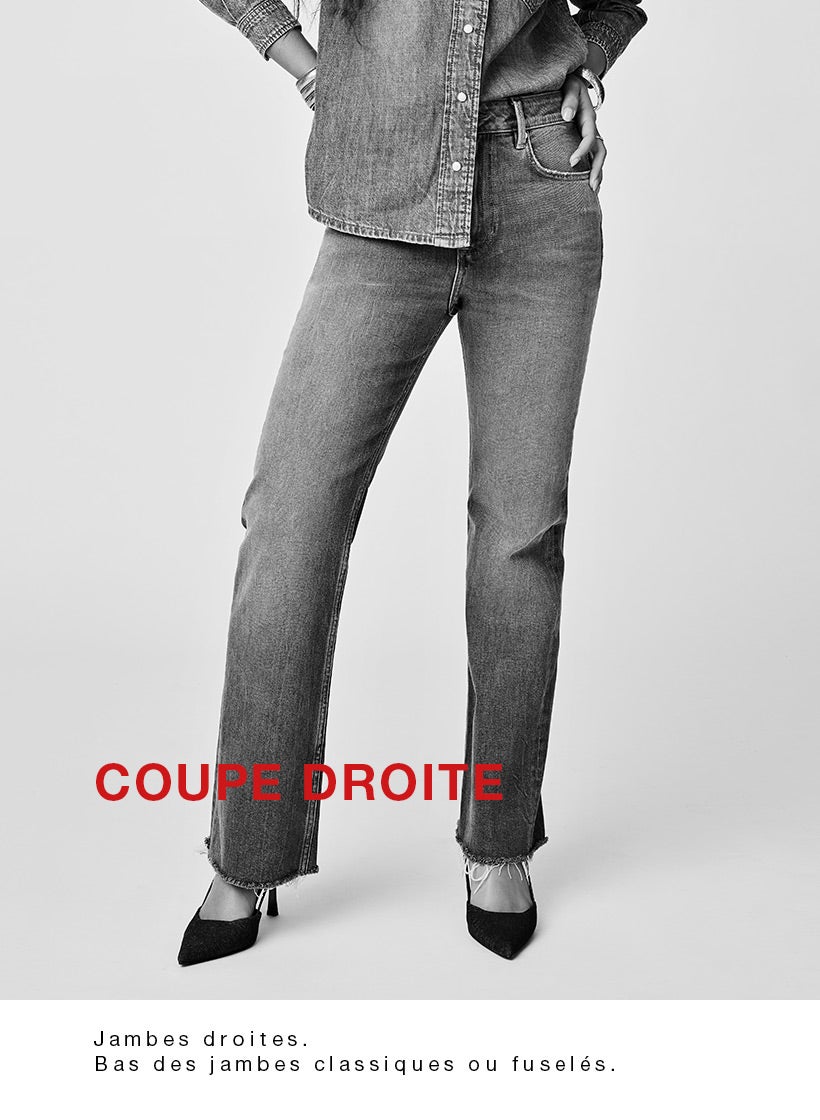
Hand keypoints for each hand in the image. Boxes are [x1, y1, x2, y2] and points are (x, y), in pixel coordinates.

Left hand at [560, 73, 605, 192]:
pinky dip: (593, 170)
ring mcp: (590, 134)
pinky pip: (592, 156)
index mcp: (588, 117)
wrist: (573, 79)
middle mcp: (592, 128)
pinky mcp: (585, 138)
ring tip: (592, 191)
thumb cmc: (569, 82)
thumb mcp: (569, 85)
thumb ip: (568, 99)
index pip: (589, 138)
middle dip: (596, 169)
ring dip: (597, 173)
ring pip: (598, 156)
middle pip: (600, 151)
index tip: (571, 162)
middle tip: (590, 186)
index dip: (582, 151)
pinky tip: (587, 184)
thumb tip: (567, 116)